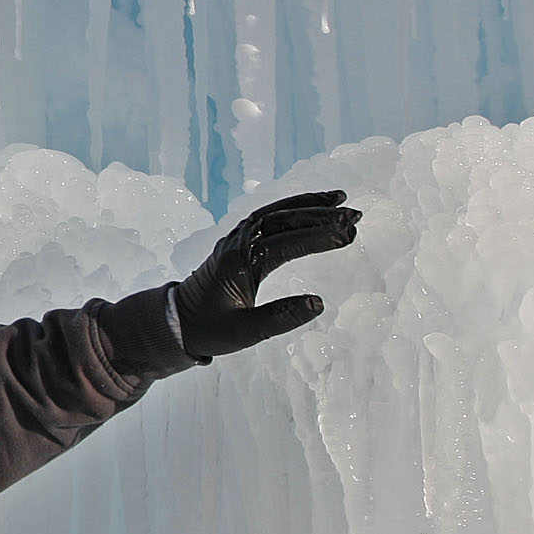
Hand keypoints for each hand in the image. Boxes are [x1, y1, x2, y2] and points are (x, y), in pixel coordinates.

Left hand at [174, 190, 358, 360]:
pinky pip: (269, 218)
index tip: (348, 235)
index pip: (285, 243)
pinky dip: (292, 209)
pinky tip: (314, 208)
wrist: (178, 321)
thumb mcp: (245, 333)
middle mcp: (238, 244)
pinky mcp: (240, 242)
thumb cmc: (210, 330)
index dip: (317, 237)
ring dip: (308, 205)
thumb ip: (280, 319)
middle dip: (320, 215)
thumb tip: (318, 303)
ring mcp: (237, 239)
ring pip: (276, 213)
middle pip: (282, 219)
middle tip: (355, 215)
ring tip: (342, 199)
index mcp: (239, 263)